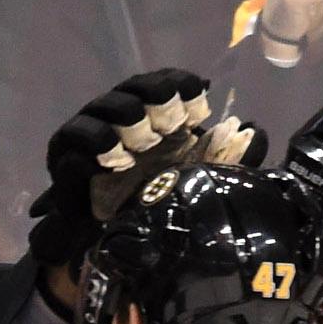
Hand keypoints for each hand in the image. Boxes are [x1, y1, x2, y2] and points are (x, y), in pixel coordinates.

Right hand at [28, 70, 265, 267]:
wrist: (103, 240)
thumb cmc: (148, 202)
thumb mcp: (193, 178)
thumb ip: (226, 157)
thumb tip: (258, 131)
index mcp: (148, 114)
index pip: (162, 83)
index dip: (179, 83)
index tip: (198, 97)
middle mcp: (116, 116)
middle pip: (131, 88)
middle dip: (153, 96)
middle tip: (169, 116)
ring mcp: (87, 133)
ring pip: (101, 109)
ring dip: (123, 117)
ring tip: (139, 139)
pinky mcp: (64, 157)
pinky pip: (75, 143)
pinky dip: (95, 146)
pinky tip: (114, 160)